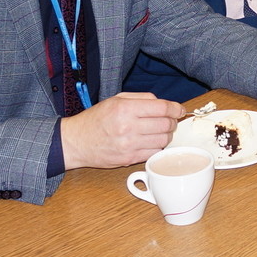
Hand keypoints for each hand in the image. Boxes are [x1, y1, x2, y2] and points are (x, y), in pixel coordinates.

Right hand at [59, 92, 182, 169]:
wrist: (76, 142)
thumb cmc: (96, 119)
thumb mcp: (116, 100)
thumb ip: (142, 98)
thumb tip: (165, 104)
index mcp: (125, 109)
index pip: (161, 108)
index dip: (175, 109)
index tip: (179, 110)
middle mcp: (128, 127)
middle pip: (165, 124)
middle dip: (172, 122)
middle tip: (170, 121)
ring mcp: (128, 145)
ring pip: (163, 140)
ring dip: (167, 136)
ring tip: (160, 131)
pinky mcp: (128, 159)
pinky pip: (154, 153)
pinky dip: (157, 147)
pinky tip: (151, 142)